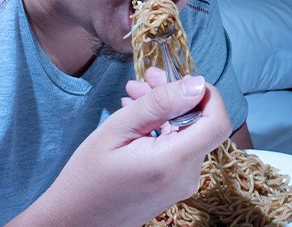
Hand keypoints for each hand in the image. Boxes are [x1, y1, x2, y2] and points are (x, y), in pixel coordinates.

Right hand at [8, 68, 231, 225]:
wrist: (73, 221)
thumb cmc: (87, 178)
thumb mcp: (117, 130)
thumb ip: (158, 104)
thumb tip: (195, 84)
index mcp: (173, 162)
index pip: (218, 122)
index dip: (208, 95)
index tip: (182, 79)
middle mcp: (185, 176)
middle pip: (199, 125)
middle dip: (176, 97)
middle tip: (146, 77)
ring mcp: (180, 184)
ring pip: (186, 135)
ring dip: (165, 111)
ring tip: (133, 93)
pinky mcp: (172, 187)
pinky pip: (176, 150)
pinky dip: (161, 129)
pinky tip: (136, 117)